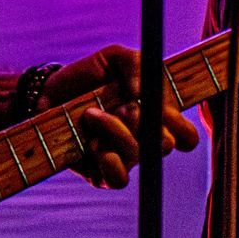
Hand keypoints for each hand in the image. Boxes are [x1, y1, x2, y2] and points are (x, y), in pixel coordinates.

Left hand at [42, 45, 200, 189]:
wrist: (51, 92)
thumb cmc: (90, 76)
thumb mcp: (115, 58)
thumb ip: (135, 64)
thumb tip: (140, 91)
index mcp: (157, 118)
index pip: (187, 137)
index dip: (179, 125)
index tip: (158, 106)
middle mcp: (145, 142)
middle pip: (166, 145)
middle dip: (142, 120)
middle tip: (122, 106)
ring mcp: (124, 159)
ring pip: (138, 155)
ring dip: (114, 130)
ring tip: (91, 114)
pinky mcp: (101, 173)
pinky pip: (117, 179)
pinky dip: (107, 160)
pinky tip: (91, 143)